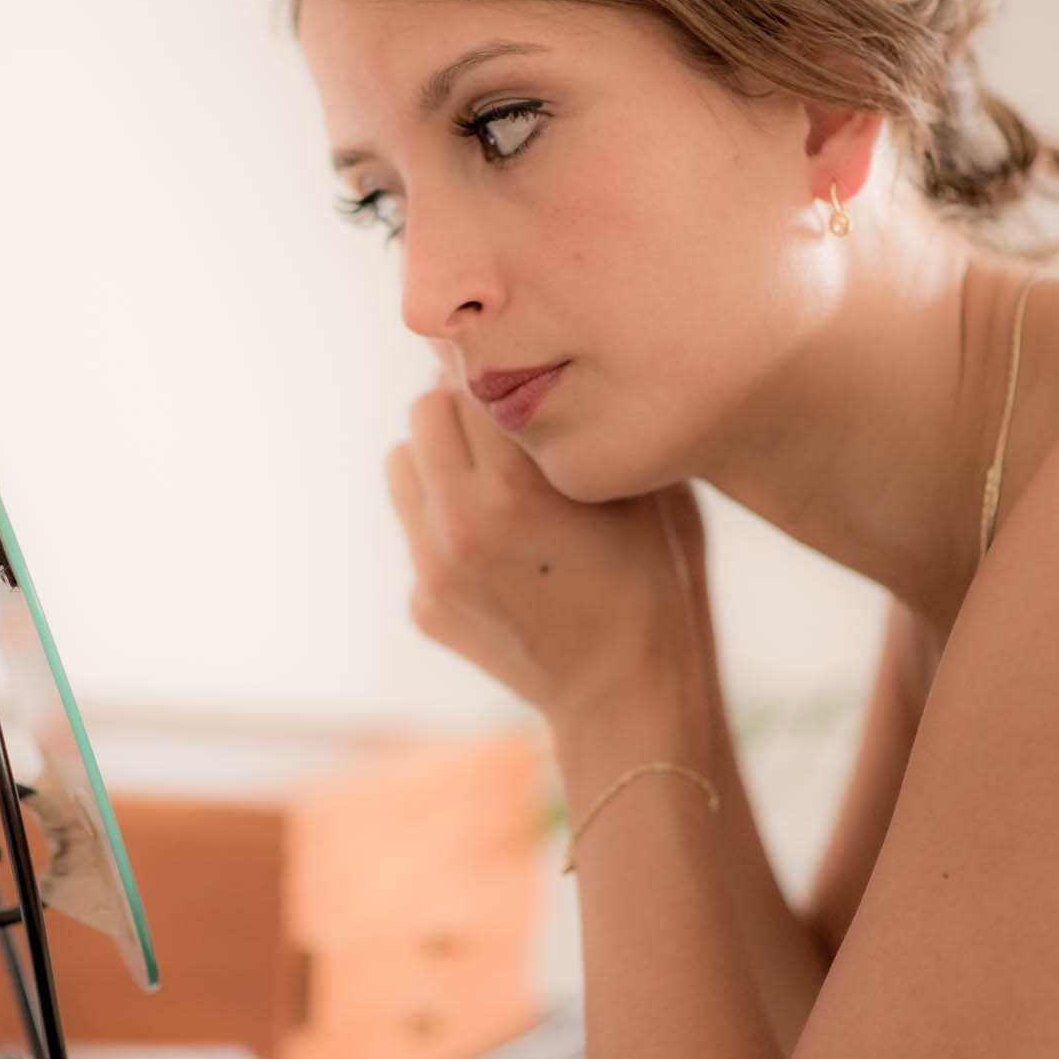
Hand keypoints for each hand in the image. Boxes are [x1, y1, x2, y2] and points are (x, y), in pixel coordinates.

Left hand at [385, 379, 715, 738]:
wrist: (629, 695)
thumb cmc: (657, 578)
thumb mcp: (640, 488)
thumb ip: (584, 426)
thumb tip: (548, 363)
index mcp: (513, 486)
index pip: (469, 380)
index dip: (498, 367)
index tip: (516, 364)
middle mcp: (459, 523)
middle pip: (422, 412)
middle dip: (460, 406)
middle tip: (501, 421)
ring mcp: (433, 568)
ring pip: (401, 465)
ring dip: (437, 457)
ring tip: (491, 478)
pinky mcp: (423, 604)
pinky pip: (415, 529)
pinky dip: (444, 522)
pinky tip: (499, 547)